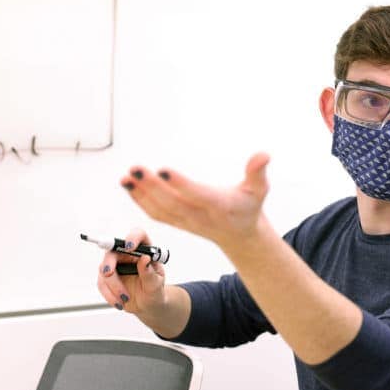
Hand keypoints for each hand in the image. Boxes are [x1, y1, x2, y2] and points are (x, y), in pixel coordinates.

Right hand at [95, 227, 167, 328]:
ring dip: (113, 285)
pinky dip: (109, 294)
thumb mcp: (156, 285)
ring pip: (104, 269)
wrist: (148, 305)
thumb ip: (149, 273)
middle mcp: (128, 255)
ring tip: (126, 298)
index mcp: (144, 251)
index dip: (133, 237)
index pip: (138, 235)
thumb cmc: (155, 291)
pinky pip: (102, 283)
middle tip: (109, 273)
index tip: (129, 247)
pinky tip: (119, 302)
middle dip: (109, 262)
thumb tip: (144, 259)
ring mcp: (116, 265)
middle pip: (113, 250)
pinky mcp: (107, 278)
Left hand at [120, 153, 270, 253]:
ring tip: (126, 176)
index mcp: (219, 206)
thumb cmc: (248, 206)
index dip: (180, 184)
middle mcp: (200, 217)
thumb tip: (264, 155)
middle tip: (135, 169)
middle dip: (151, 186)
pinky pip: (156, 213)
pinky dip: (139, 200)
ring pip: (160, 210)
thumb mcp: (259, 190)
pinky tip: (128, 184)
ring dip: (140, 194)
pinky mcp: (177, 222)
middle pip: (172, 203)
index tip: (163, 169)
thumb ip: (257, 172)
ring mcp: (186, 222)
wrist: (240, 235)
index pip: (197, 196)